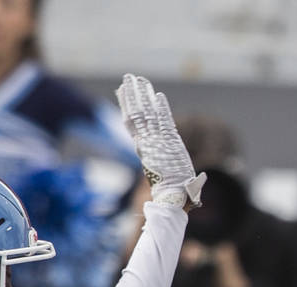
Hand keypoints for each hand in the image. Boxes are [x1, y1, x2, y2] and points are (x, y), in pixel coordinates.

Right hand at [115, 74, 206, 207]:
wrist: (173, 199)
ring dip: (142, 95)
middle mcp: (148, 143)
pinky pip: (163, 121)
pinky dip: (161, 109)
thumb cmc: (172, 193)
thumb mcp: (164, 174)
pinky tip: (158, 95)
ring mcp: (156, 142)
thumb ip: (162, 161)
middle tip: (129, 77)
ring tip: (136, 78)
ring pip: (146, 114)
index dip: (128, 106)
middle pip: (138, 113)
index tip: (124, 91)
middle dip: (133, 94)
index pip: (133, 122)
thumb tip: (173, 160)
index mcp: (145, 148)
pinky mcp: (167, 143)